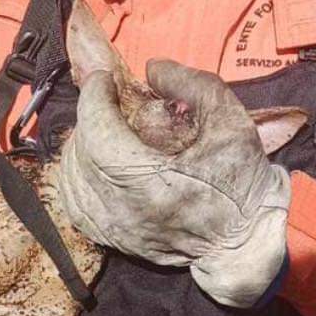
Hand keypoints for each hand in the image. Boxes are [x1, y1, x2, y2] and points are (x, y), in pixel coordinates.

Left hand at [59, 61, 291, 307]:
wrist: (245, 246)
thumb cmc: (242, 186)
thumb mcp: (231, 123)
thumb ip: (192, 85)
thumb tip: (153, 69)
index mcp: (149, 184)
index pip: (98, 132)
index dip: (94, 97)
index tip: (105, 77)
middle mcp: (122, 212)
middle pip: (80, 152)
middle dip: (90, 117)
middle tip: (111, 99)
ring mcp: (114, 230)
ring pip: (70, 178)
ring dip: (81, 144)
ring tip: (104, 126)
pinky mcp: (113, 240)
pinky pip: (75, 202)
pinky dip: (77, 175)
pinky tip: (96, 160)